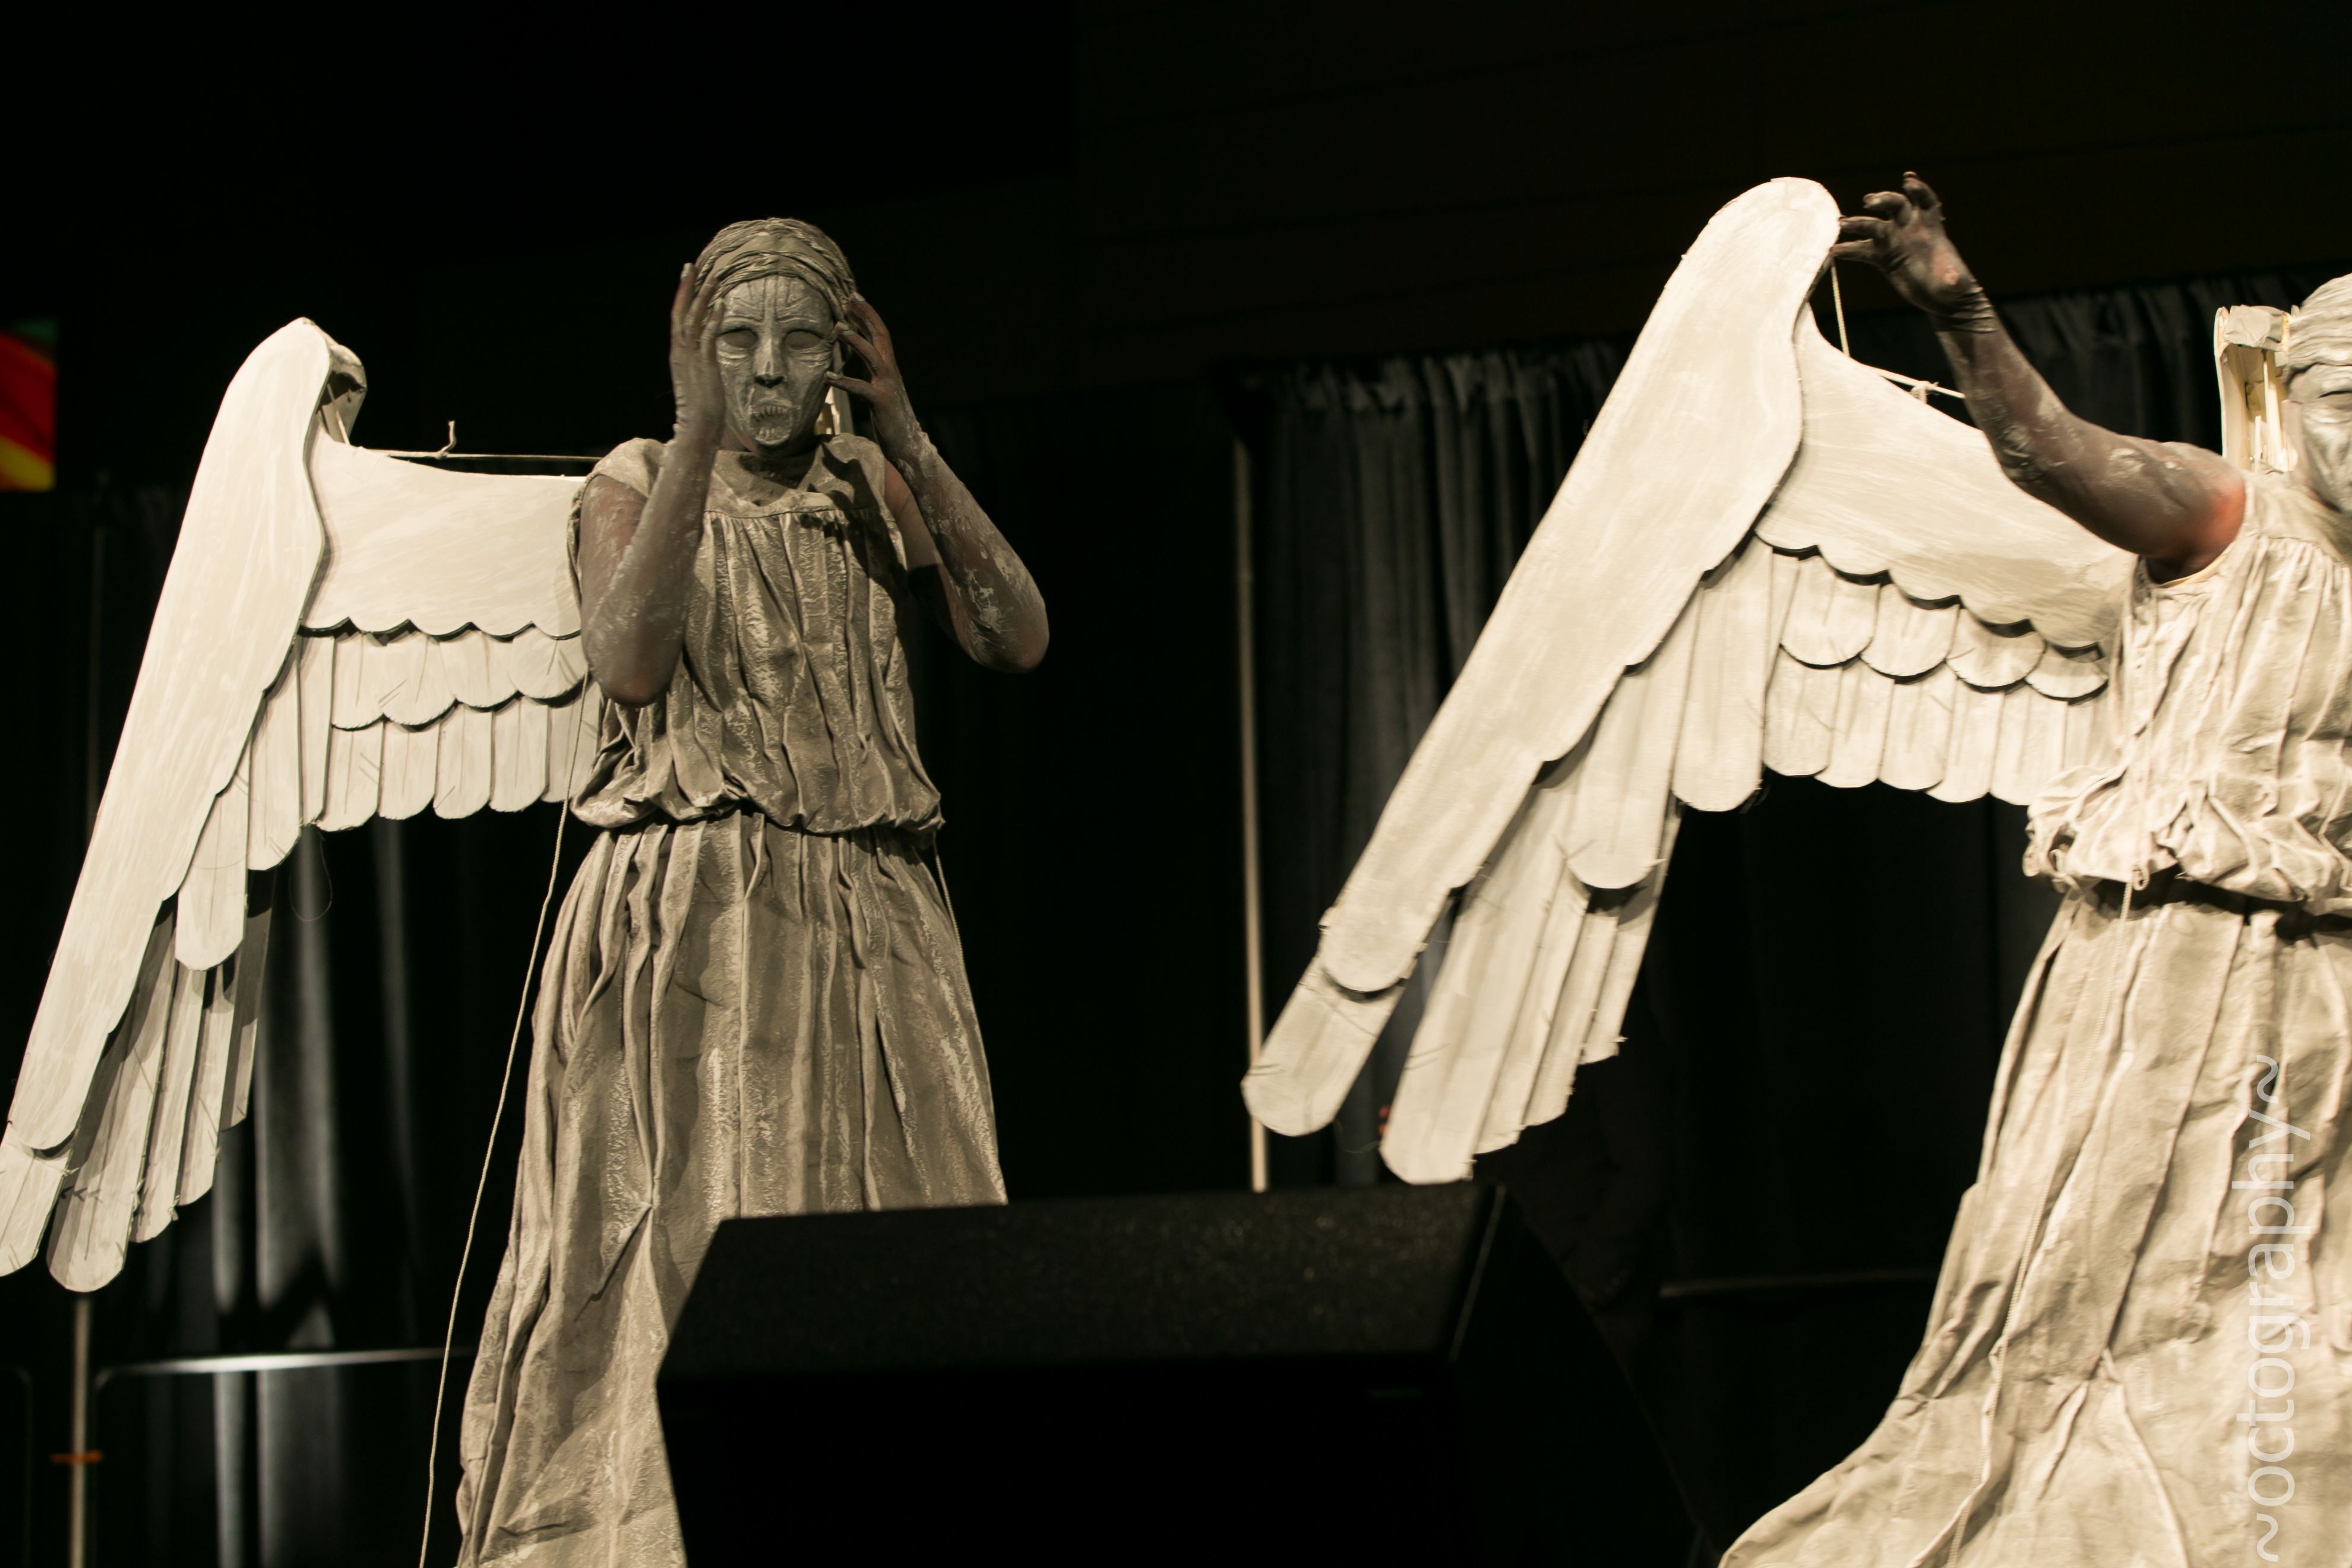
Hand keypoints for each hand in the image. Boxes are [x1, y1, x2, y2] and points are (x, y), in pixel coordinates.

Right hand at [668, 262, 726, 436]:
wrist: (698, 428)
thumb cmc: (701, 408)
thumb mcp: (699, 378)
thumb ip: (701, 361)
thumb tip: (709, 350)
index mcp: (678, 353)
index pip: (678, 317)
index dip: (682, 295)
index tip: (688, 275)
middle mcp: (680, 352)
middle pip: (681, 311)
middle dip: (687, 287)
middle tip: (693, 264)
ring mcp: (690, 358)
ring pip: (693, 319)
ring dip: (703, 297)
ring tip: (713, 277)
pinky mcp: (703, 366)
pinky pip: (707, 337)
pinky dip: (713, 319)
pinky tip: (721, 304)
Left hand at [829, 295, 921, 460]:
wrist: (907, 445)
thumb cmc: (890, 417)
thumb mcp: (877, 387)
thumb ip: (868, 369)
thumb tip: (856, 353)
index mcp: (888, 367)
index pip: (879, 333)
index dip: (866, 315)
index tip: (852, 298)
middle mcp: (890, 372)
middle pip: (880, 335)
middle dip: (865, 315)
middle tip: (849, 297)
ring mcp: (887, 386)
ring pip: (872, 356)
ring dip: (855, 340)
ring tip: (837, 327)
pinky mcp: (881, 403)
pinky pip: (861, 389)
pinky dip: (844, 382)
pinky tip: (827, 377)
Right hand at [1832, 173, 1985, 324]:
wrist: (1942, 299)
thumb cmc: (1953, 288)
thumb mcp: (1956, 283)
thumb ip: (1953, 278)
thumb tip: (1952, 280)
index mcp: (1930, 228)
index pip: (1925, 202)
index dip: (1918, 190)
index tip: (1908, 182)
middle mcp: (1910, 230)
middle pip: (1895, 205)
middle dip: (1883, 200)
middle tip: (1869, 202)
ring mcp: (1895, 242)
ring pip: (1874, 226)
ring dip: (1858, 223)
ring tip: (1842, 224)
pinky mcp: (1883, 258)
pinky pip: (1863, 250)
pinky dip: (1849, 249)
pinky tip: (1835, 251)